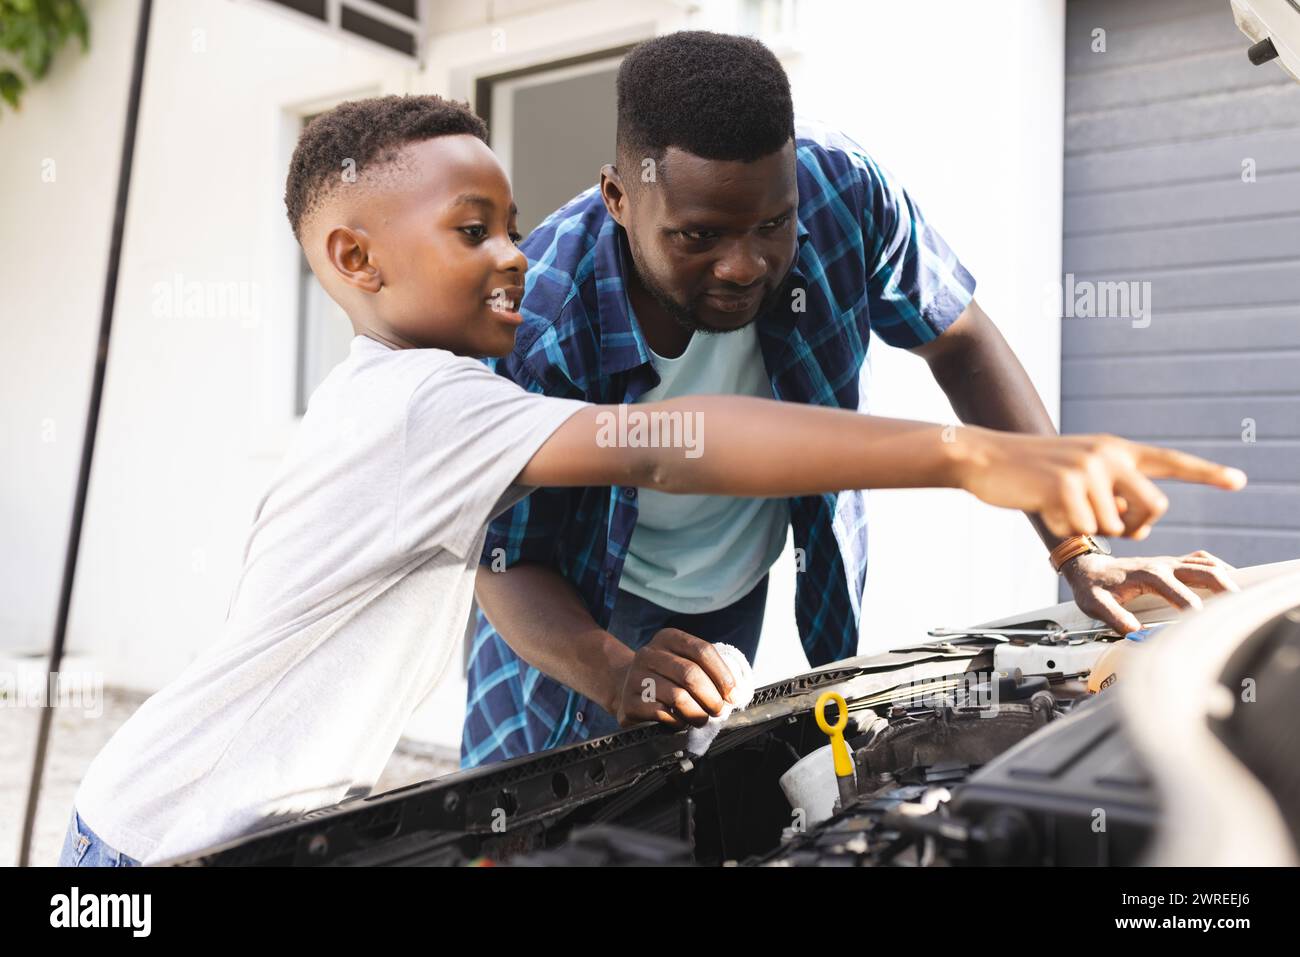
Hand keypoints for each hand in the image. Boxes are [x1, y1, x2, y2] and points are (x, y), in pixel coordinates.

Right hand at [607, 628, 736, 729]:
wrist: (623, 687)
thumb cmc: (665, 677)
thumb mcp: (681, 661)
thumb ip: (705, 670)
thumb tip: (734, 693)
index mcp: (668, 638)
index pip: (702, 651)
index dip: (722, 674)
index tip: (733, 694)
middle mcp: (649, 653)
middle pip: (690, 674)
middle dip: (712, 697)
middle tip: (719, 710)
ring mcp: (636, 676)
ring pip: (678, 697)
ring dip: (697, 713)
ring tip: (702, 719)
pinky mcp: (629, 701)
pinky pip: (662, 713)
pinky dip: (678, 722)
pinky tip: (680, 722)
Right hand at [958, 431, 1245, 538]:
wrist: (985, 457)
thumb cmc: (1029, 472)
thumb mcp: (1077, 470)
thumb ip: (1110, 488)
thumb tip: (1132, 520)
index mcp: (1115, 449)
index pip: (1170, 461)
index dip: (1206, 473)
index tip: (1238, 480)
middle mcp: (1109, 454)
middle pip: (1153, 506)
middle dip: (1134, 527)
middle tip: (1110, 528)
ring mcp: (1089, 468)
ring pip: (1114, 525)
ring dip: (1088, 528)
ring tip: (1058, 507)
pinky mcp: (1066, 485)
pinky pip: (1084, 529)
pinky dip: (1064, 529)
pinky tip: (1043, 507)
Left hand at [1061, 549, 1239, 634]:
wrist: (1087, 565)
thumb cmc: (1091, 586)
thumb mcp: (1095, 604)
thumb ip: (1114, 617)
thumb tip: (1135, 633)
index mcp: (1146, 574)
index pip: (1176, 590)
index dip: (1191, 607)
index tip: (1202, 624)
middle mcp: (1163, 564)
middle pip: (1202, 570)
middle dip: (1223, 588)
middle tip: (1238, 607)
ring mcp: (1169, 562)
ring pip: (1206, 564)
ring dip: (1226, 578)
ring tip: (1243, 597)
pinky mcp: (1172, 563)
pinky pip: (1202, 560)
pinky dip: (1219, 568)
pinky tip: (1231, 581)